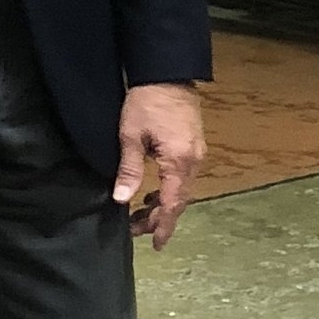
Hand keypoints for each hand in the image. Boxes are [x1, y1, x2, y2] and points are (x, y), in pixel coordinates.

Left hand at [116, 83, 204, 250]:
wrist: (168, 72)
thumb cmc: (146, 101)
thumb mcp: (130, 135)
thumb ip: (129, 169)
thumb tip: (121, 199)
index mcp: (178, 162)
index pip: (171, 204)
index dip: (162, 226)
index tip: (156, 245)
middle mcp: (193, 162)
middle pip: (179, 200)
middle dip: (159, 218)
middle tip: (136, 230)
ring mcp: (197, 153)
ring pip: (182, 190)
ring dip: (163, 204)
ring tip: (140, 213)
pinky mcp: (195, 145)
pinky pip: (184, 177)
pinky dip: (169, 189)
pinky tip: (153, 190)